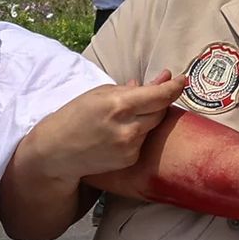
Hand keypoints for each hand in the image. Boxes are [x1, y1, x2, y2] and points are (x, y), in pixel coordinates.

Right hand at [23, 72, 185, 182]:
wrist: (56, 151)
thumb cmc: (75, 117)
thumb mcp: (99, 94)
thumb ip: (132, 88)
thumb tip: (162, 79)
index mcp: (118, 104)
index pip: (159, 95)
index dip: (174, 87)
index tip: (182, 80)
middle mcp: (127, 127)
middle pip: (160, 111)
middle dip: (159, 101)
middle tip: (152, 93)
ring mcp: (130, 146)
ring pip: (152, 126)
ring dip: (146, 117)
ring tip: (124, 116)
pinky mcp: (129, 159)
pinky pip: (143, 141)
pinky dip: (137, 133)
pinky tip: (117, 134)